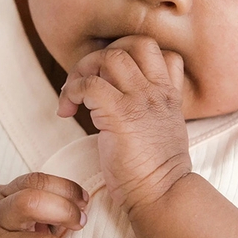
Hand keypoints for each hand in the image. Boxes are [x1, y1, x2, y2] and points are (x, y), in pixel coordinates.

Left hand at [57, 35, 191, 212]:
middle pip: (133, 43)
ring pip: (110, 56)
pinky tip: (67, 110)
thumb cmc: (156, 171)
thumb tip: (120, 99)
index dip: (130, 55)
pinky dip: (72, 91)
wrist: (163, 195)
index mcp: (170, 94)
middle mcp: (158, 91)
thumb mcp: (164, 130)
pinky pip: (89, 85)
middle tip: (85, 81)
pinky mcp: (120, 115)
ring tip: (74, 94)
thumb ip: (151, 108)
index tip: (110, 78)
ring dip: (84, 70)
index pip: (159, 51)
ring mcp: (141, 100)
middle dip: (102, 56)